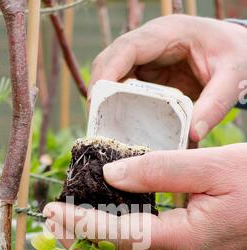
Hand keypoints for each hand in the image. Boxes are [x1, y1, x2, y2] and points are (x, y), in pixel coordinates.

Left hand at [44, 144, 246, 249]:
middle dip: (84, 248)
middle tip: (55, 228)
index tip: (54, 213)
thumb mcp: (210, 166)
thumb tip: (111, 176)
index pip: (121, 237)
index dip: (83, 226)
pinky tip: (113, 229)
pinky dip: (125, 247)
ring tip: (74, 229)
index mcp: (188, 239)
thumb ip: (158, 170)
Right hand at [89, 14, 246, 141]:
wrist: (239, 51)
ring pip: (114, 77)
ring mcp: (148, 59)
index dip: (107, 71)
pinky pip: (126, 89)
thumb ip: (215, 106)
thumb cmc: (236, 57)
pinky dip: (120, 106)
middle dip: (100, 90)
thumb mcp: (232, 79)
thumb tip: (193, 137)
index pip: (127, 48)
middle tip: (96, 122)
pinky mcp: (149, 75)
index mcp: (168, 34)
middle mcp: (151, 44)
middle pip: (111, 62)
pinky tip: (120, 126)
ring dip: (107, 101)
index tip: (97, 98)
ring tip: (104, 128)